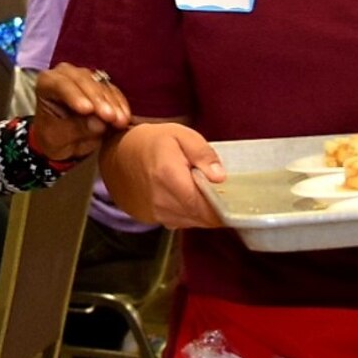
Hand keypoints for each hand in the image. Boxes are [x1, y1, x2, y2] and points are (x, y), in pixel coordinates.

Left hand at [29, 64, 131, 160]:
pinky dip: (119, 104)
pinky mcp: (102, 85)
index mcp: (47, 82)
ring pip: (101, 85)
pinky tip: (125, 117)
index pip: (61, 85)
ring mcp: (85, 77)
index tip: (88, 110)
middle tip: (110, 117)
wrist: (63, 140)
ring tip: (120, 121)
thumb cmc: (54, 137)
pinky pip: (113, 91)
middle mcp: (66, 74)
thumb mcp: (58, 138)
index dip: (75, 95)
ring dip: (112, 103)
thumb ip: (76, 129)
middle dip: (98, 99)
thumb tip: (99, 124)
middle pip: (83, 81)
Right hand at [100, 123, 225, 227]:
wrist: (120, 155)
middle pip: (201, 216)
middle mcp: (161, 199)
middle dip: (218, 208)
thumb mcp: (180, 134)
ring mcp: (156, 212)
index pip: (204, 204)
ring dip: (205, 212)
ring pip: (193, 222)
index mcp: (167, 175)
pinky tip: (193, 198)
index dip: (224, 205)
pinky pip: (182, 222)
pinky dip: (193, 214)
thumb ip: (202, 153)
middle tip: (227, 192)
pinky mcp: (155, 219)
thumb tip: (219, 176)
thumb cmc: (152, 142)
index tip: (237, 198)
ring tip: (209, 192)